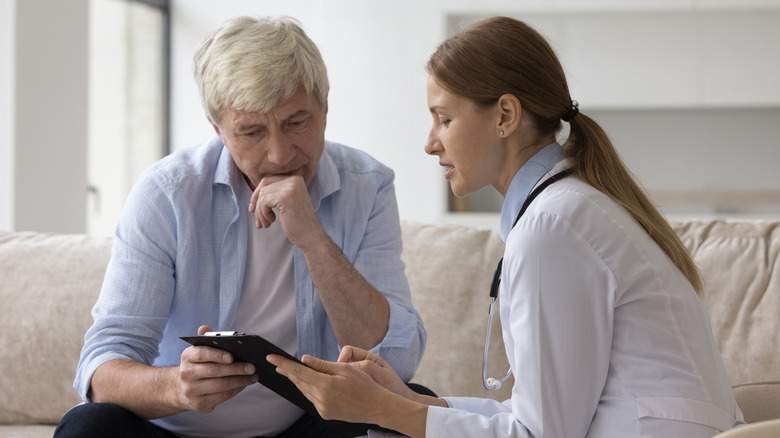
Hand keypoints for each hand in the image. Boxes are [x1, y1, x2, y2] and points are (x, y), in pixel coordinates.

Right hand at [176, 325, 257, 413]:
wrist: (181, 389)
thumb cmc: (198, 365)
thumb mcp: (198, 351)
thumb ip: (205, 339)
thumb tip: (204, 328)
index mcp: (187, 357)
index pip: (201, 353)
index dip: (217, 355)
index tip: (232, 356)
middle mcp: (186, 374)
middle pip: (214, 371)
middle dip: (236, 368)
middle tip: (252, 367)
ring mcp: (191, 390)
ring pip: (220, 385)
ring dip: (240, 380)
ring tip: (253, 376)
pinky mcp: (199, 404)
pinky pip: (221, 397)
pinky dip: (235, 390)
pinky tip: (244, 384)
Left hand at [248, 175, 325, 250]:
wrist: (310, 236)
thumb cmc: (297, 222)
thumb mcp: (287, 203)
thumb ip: (275, 193)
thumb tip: (254, 194)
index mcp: (296, 179)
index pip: (268, 180)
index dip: (257, 194)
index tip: (254, 209)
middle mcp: (294, 180)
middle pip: (264, 185)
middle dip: (257, 202)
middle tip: (258, 219)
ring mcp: (290, 187)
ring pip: (262, 195)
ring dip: (260, 212)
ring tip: (266, 224)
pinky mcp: (285, 197)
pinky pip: (264, 202)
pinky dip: (263, 214)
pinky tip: (272, 221)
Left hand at [267, 352, 392, 423]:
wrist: (376, 406)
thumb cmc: (364, 384)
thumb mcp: (344, 369)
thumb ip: (321, 365)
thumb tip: (304, 359)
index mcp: (325, 385)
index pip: (298, 371)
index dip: (283, 364)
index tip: (271, 358)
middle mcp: (321, 399)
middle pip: (299, 382)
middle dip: (287, 372)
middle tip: (277, 363)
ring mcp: (322, 408)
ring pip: (304, 391)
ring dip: (297, 380)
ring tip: (288, 371)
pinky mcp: (325, 414)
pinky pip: (312, 399)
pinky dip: (308, 389)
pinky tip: (307, 383)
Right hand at [337, 346, 415, 400]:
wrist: (398, 407)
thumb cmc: (394, 389)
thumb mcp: (383, 376)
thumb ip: (369, 368)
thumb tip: (351, 366)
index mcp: (368, 358)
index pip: (348, 351)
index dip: (342, 358)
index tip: (342, 371)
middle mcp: (361, 366)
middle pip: (342, 362)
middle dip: (339, 371)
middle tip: (339, 383)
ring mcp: (357, 377)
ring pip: (341, 374)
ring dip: (340, 381)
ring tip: (343, 392)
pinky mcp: (354, 388)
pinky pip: (343, 385)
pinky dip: (341, 389)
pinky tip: (345, 397)